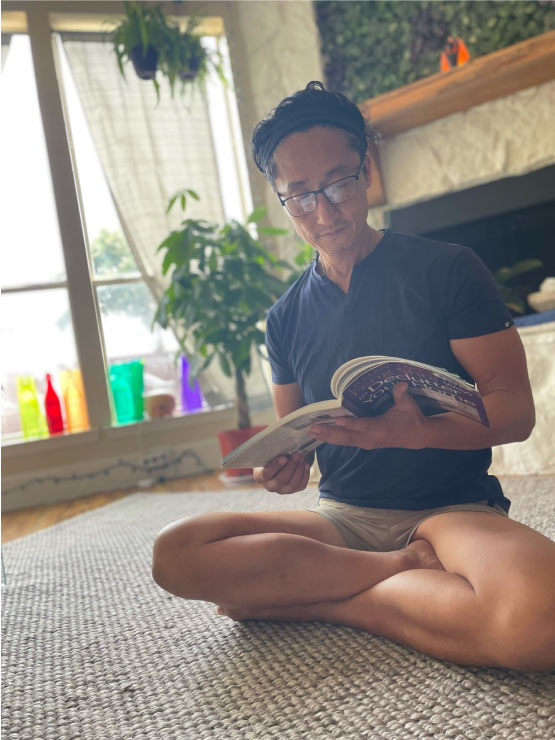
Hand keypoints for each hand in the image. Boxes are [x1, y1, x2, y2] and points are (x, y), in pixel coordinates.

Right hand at [253, 452, 310, 493]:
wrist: (277, 462)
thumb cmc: (271, 456)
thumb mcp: (268, 453)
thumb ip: (272, 451)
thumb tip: (281, 444)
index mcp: (260, 476)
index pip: (266, 474)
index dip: (275, 466)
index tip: (284, 458)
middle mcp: (270, 486)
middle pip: (281, 480)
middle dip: (291, 466)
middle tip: (297, 454)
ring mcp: (281, 490)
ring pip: (292, 485)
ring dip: (299, 470)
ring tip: (302, 457)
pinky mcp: (292, 490)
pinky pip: (300, 486)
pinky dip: (305, 475)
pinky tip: (305, 464)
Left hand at [310, 382, 427, 450]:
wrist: (416, 436)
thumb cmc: (411, 418)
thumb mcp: (408, 405)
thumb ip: (402, 395)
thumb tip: (401, 383)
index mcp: (381, 428)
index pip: (364, 425)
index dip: (351, 423)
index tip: (337, 420)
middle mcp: (371, 438)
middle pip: (348, 436)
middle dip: (329, 432)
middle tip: (312, 428)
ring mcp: (367, 442)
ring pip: (344, 440)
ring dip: (327, 436)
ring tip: (312, 432)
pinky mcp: (365, 443)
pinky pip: (346, 442)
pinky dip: (333, 439)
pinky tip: (322, 436)